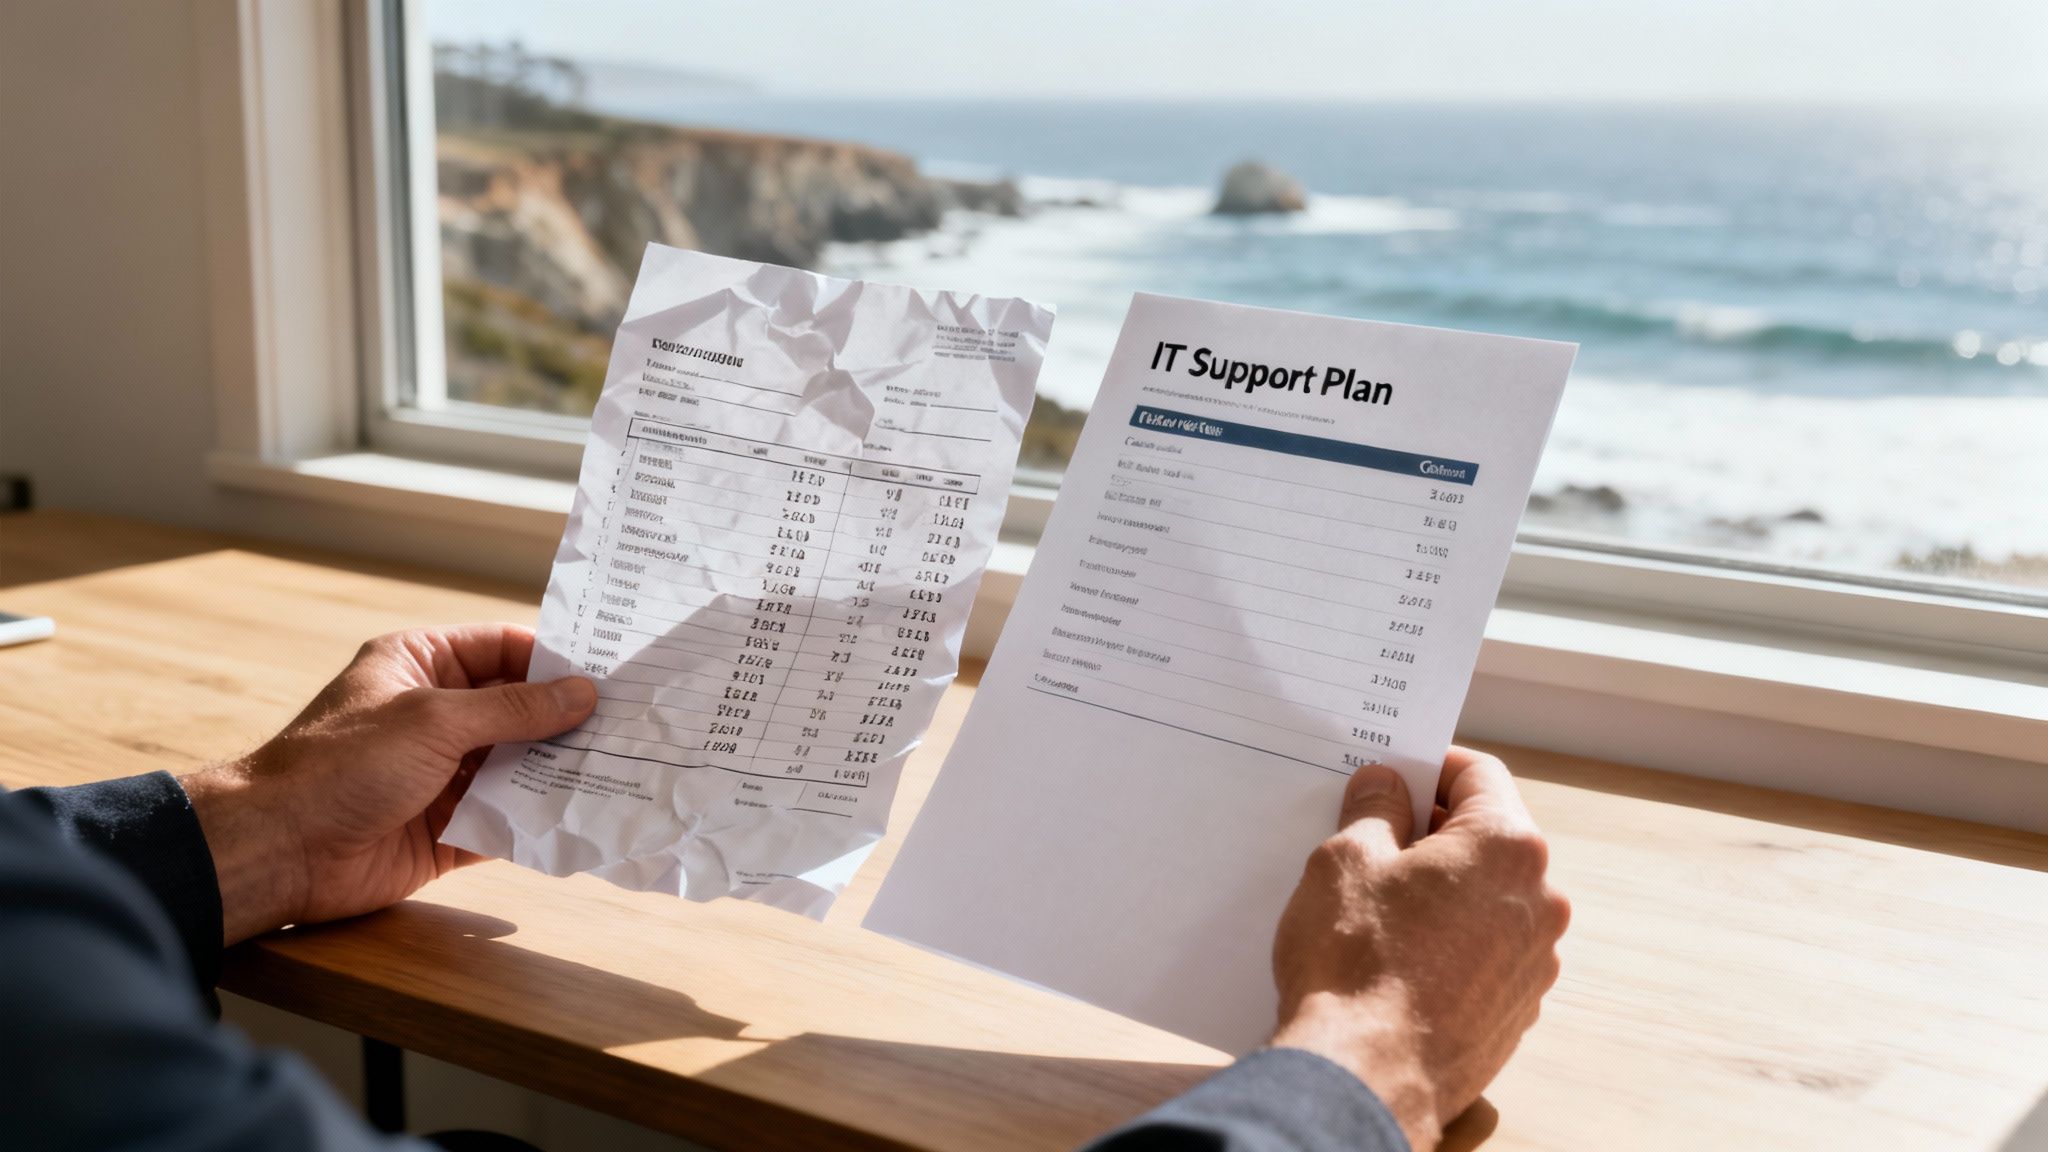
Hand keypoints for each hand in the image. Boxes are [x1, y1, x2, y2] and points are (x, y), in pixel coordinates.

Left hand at [181, 624, 595, 944]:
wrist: (279, 850)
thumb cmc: (341, 765)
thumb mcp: (435, 719)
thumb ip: (515, 708)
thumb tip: (583, 694)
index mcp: (421, 666)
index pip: (503, 649)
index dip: (556, 660)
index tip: (613, 672)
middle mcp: (434, 716)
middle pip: (519, 710)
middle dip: (568, 719)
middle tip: (634, 722)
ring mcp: (442, 774)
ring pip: (519, 766)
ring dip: (561, 770)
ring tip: (625, 768)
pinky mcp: (447, 829)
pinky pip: (507, 819)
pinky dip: (540, 819)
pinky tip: (586, 816)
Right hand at [1269, 747, 1569, 1150]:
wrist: (1366, 1077)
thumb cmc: (1355, 963)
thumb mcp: (1346, 860)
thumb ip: (1374, 809)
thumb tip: (1385, 787)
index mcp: (1507, 847)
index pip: (1478, 774)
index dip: (1430, 765)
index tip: (1394, 774)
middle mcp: (1540, 900)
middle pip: (1490, 837)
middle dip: (1434, 830)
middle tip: (1374, 836)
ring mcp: (1534, 960)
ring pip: (1490, 897)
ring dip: (1444, 888)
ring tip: (1380, 904)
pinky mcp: (1518, 1009)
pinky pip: (1487, 950)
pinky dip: (1452, 939)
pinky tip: (1399, 955)